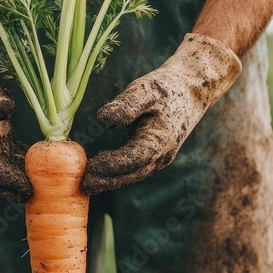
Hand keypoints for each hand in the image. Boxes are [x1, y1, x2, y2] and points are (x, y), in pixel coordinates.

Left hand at [81, 33, 242, 194]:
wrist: (190, 92)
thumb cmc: (165, 88)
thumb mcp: (145, 90)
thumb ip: (125, 106)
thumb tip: (101, 119)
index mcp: (160, 139)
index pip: (134, 158)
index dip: (112, 164)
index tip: (91, 167)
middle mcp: (162, 155)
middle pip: (132, 173)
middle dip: (107, 181)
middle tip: (83, 185)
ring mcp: (160, 158)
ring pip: (134, 175)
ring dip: (111, 180)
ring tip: (86, 183)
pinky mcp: (155, 156)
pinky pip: (135, 169)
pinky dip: (118, 173)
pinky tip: (99, 172)